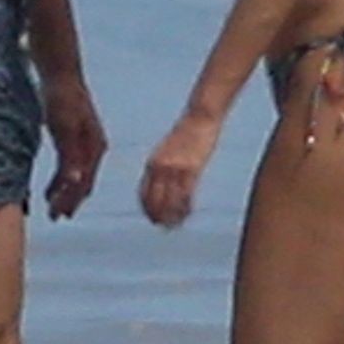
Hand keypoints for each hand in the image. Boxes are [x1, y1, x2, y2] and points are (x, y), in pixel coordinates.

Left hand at [42, 76, 106, 219]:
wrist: (59, 73)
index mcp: (94, 147)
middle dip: (70, 201)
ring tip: (52, 204)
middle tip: (55, 216)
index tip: (57, 215)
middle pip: (83, 182)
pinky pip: (71, 164)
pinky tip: (54, 183)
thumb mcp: (63, 128)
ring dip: (66, 191)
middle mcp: (94, 148)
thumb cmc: (61, 98)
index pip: (83, 182)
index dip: (70, 200)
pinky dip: (62, 178)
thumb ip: (70, 156)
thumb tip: (76, 183)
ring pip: (78, 175)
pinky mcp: (75, 136)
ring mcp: (86, 142)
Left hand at [139, 110, 220, 228]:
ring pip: (170, 202)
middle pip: (154, 200)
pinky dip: (185, 208)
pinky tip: (188, 213)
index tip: (152, 218)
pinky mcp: (191, 169)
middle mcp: (160, 167)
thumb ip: (164, 164)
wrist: (200, 117)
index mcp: (152, 163)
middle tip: (163, 227)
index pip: (143, 192)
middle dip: (157, 216)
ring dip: (171, 217)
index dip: (146, 209)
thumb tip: (164, 180)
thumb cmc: (187, 132)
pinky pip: (186, 196)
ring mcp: (175, 169)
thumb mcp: (169, 149)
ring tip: (175, 225)